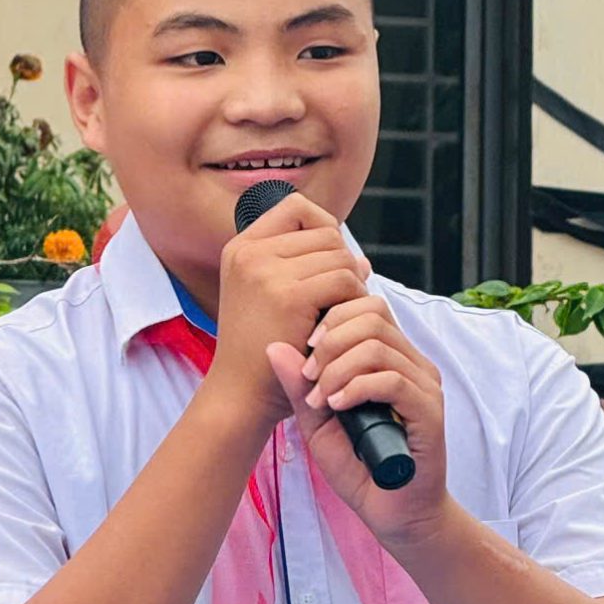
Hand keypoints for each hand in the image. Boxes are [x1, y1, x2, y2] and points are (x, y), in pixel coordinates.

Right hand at [202, 194, 370, 436]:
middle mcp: (249, 252)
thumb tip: (362, 259)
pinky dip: (353, 301)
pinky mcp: (288, 296)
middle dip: (343, 263)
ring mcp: (265, 271)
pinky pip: (344, 280)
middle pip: (325, 232)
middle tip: (342, 300)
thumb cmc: (262, 352)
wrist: (240, 395)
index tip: (330, 264)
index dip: (324, 229)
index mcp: (241, 248)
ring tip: (340, 315)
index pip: (296, 207)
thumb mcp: (272, 300)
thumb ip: (309, 271)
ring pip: (340, 256)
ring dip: (352, 285)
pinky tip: (339, 326)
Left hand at [267, 291, 448, 545]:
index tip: (304, 352)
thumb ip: (300, 387)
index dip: (330, 318)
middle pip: (373, 314)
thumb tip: (272, 347)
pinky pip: (393, 380)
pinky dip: (356, 388)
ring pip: (378, 345)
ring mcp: (424, 386)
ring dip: (337, 368)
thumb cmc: (359, 469)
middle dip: (330, 340)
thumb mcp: (316, 423)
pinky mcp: (429, 412)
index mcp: (391, 358)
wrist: (393, 514)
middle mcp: (413, 364)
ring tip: (320, 399)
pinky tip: (337, 407)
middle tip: (309, 376)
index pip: (366, 306)